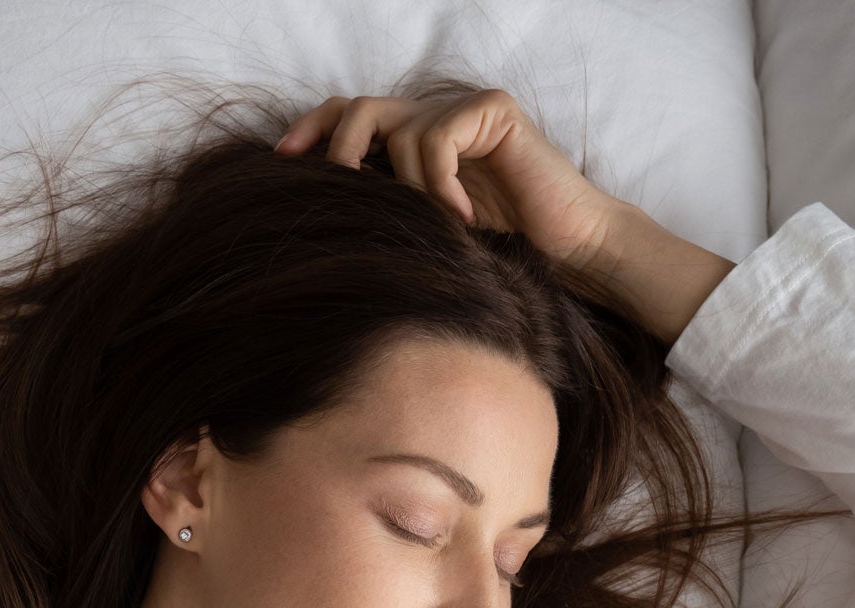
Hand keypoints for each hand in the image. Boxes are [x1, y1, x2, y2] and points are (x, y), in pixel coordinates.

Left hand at [275, 89, 619, 270]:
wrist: (573, 252)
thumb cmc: (505, 252)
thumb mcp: (427, 232)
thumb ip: (386, 208)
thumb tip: (321, 212)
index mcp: (414, 140)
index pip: (349, 116)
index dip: (313, 130)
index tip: (281, 162)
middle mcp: (435, 116)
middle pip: (359, 108)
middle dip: (336, 146)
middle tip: (332, 185)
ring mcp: (464, 109)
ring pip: (398, 130)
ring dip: (408, 189)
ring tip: (440, 226)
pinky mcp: (493, 110)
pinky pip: (436, 139)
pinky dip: (440, 184)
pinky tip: (465, 217)